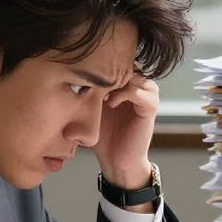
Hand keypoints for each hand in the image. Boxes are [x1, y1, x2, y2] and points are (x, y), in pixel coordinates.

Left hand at [94, 72, 158, 195]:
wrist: (116, 160)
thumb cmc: (102, 135)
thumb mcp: (91, 107)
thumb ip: (88, 88)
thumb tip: (70, 69)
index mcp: (124, 82)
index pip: (115, 60)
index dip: (98, 64)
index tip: (82, 74)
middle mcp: (137, 84)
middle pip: (125, 64)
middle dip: (107, 71)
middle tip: (90, 81)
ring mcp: (146, 94)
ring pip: (134, 74)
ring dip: (116, 81)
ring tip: (100, 93)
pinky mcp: (151, 107)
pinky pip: (141, 92)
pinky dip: (125, 94)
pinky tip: (110, 103)